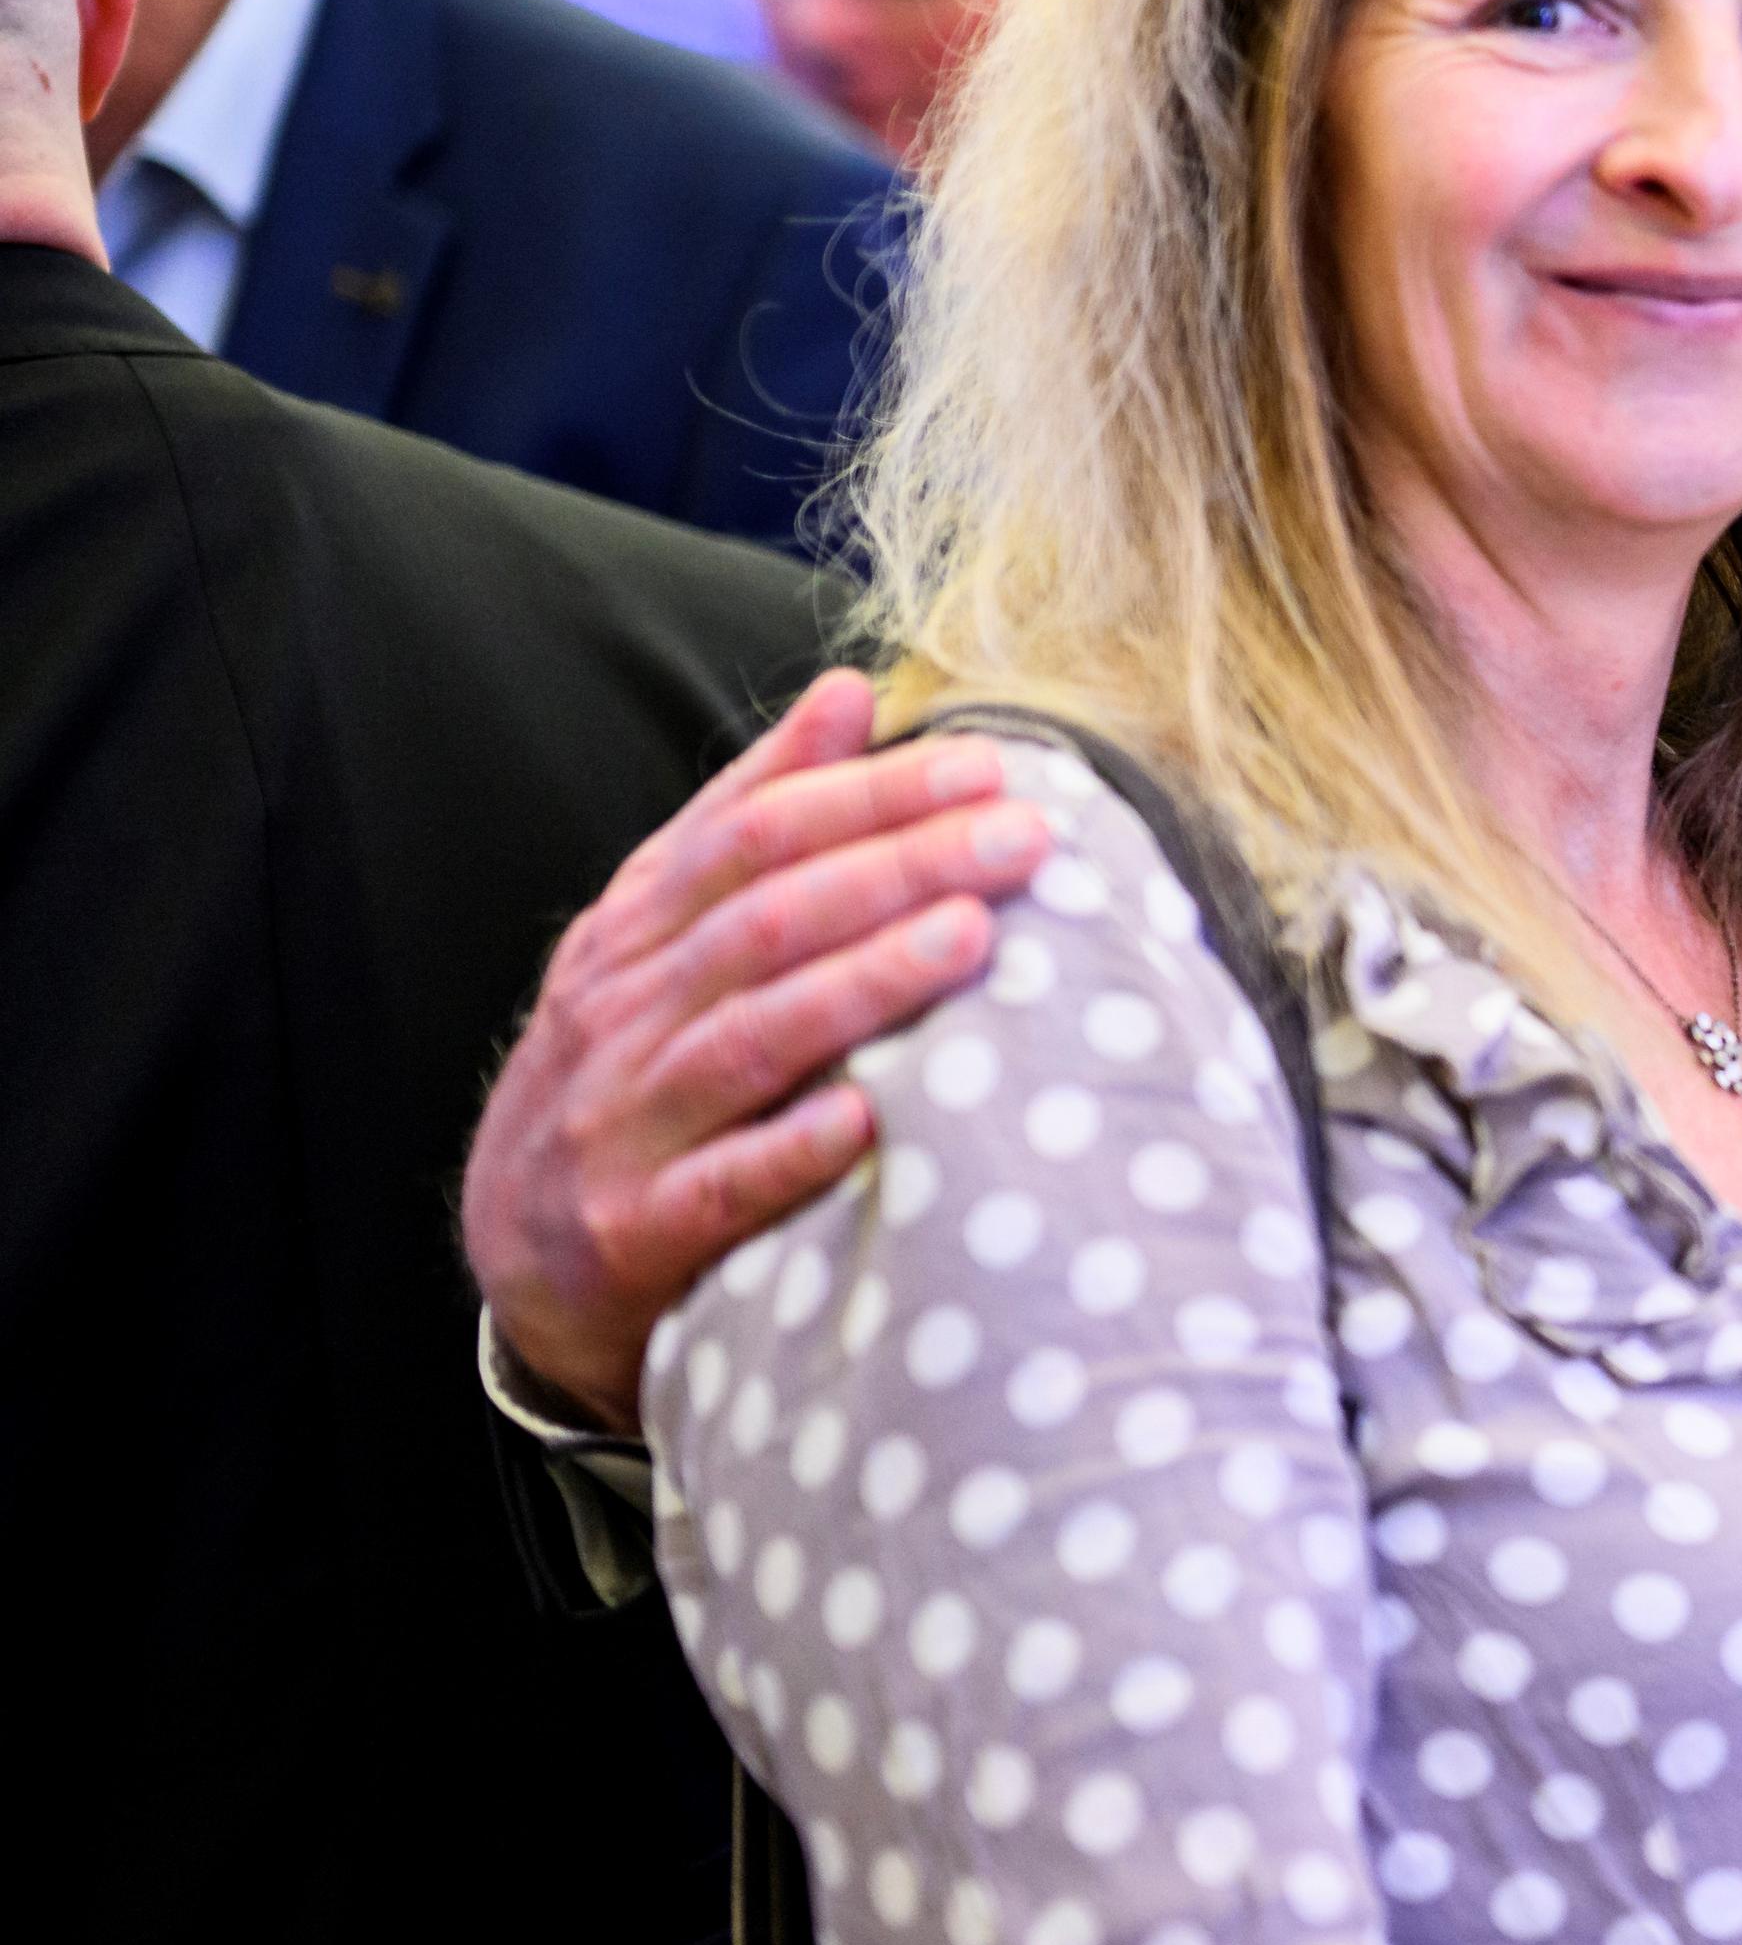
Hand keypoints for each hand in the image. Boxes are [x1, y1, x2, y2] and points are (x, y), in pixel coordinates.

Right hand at [459, 669, 1052, 1430]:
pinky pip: (720, 1186)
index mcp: (637, 926)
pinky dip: (793, 1149)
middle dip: (900, 865)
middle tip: (1021, 836)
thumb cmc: (628, 1065)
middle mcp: (625, 1008)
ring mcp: (624, 1119)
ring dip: (864, 982)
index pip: (757, 833)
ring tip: (971, 936)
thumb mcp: (664, 927)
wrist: (516, 1252)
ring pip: (751, 1035)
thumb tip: (850, 692)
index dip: (869, 794)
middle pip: (769, 918)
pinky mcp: (634, 1230)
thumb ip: (754, 810)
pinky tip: (872, 1120)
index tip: (985, 766)